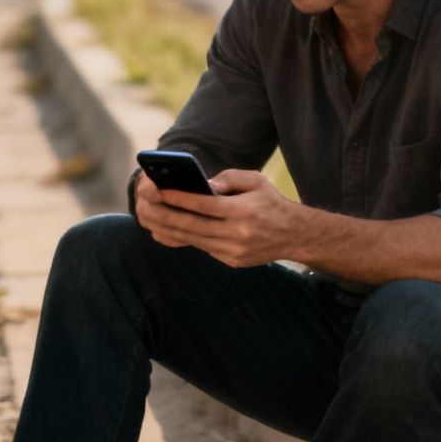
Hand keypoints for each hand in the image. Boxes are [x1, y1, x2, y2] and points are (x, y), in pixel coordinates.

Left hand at [136, 168, 307, 267]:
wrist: (295, 235)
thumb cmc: (271, 202)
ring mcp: (235, 251)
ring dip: (169, 230)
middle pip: (193, 226)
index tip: (159, 190)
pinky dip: (183, 239)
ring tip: (150, 218)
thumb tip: (202, 184)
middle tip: (146, 205)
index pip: (205, 205)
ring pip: (194, 240)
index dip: (180, 198)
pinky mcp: (232, 262)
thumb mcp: (256, 181)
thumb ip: (228, 179)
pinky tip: (166, 231)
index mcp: (244, 211)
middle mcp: (239, 234)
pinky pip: (202, 248)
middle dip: (166, 216)